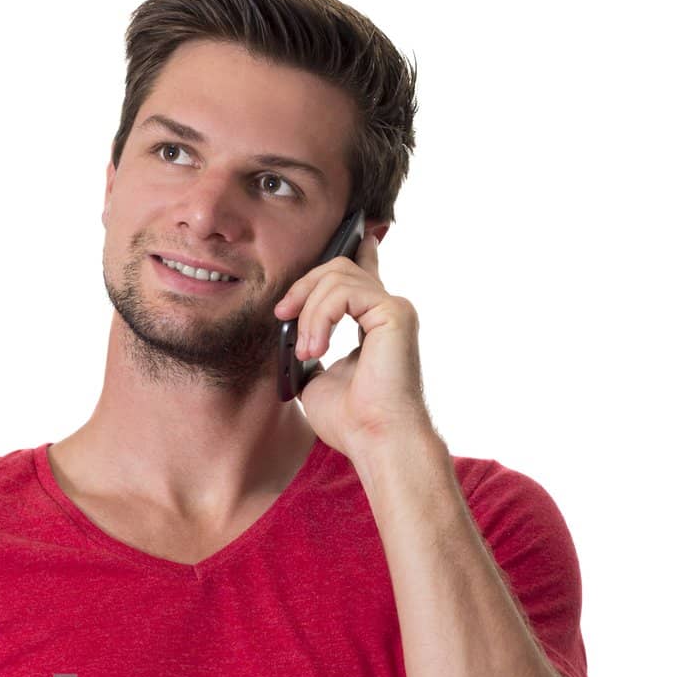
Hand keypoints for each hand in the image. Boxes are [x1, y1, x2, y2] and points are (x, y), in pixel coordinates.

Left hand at [273, 230, 432, 465]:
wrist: (377, 442)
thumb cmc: (353, 422)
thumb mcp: (316, 379)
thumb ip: (310, 348)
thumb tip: (292, 332)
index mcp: (374, 323)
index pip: (363, 272)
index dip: (351, 248)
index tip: (344, 234)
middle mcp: (388, 311)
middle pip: (338, 268)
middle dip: (302, 286)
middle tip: (282, 315)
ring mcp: (394, 310)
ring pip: (337, 276)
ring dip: (308, 312)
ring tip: (306, 350)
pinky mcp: (394, 313)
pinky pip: (345, 292)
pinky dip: (320, 316)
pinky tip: (316, 347)